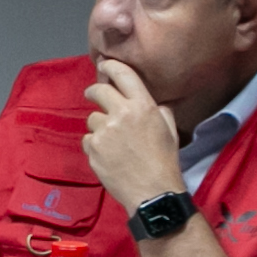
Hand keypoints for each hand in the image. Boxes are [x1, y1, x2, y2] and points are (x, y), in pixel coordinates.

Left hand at [80, 59, 186, 207]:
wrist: (151, 191)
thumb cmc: (164, 160)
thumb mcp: (169, 129)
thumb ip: (158, 110)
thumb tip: (151, 101)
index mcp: (142, 106)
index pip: (123, 75)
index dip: (109, 66)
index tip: (103, 64)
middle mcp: (121, 114)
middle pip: (98, 91)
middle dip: (94, 91)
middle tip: (93, 95)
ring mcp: (104, 131)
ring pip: (92, 119)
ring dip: (99, 126)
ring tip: (112, 141)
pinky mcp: (92, 148)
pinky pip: (88, 139)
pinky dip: (94, 145)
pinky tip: (107, 155)